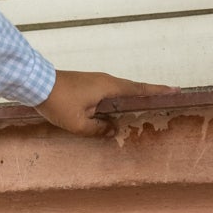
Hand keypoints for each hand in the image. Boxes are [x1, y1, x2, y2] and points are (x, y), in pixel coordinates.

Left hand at [35, 68, 168, 136]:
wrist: (36, 83)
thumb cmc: (58, 103)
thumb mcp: (78, 123)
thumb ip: (97, 130)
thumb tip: (112, 131)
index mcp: (108, 87)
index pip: (138, 89)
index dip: (157, 90)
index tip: (176, 89)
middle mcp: (105, 80)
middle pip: (132, 88)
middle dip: (148, 93)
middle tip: (166, 97)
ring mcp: (95, 81)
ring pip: (118, 91)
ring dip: (131, 98)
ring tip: (143, 106)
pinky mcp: (86, 84)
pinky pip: (107, 93)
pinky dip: (116, 100)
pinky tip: (114, 110)